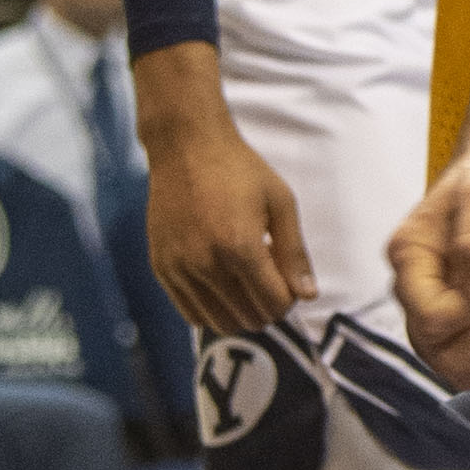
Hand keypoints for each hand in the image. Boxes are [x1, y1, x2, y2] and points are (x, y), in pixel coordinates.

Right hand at [146, 109, 315, 333]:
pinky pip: (190, 312)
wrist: (186, 147)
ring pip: (220, 322)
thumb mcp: (280, 203)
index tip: (288, 282)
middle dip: (268, 308)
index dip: (289, 299)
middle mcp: (205, 263)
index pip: (274, 304)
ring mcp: (179, 268)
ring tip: (248, 285)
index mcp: (240, 247)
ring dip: (242, 313)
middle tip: (271, 283)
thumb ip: (295, 253)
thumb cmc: (240, 170)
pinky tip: (223, 287)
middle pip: (249, 318)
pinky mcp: (161, 267)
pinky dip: (213, 310)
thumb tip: (308, 296)